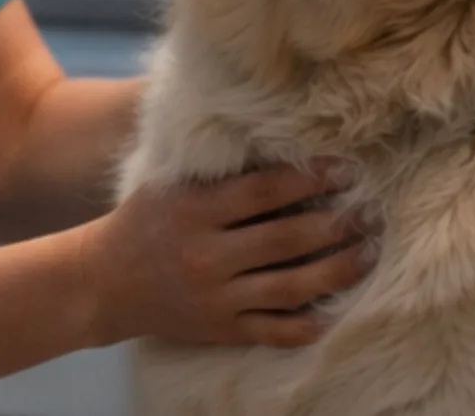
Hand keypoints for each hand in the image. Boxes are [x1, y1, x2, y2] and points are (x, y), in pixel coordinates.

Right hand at [83, 163, 370, 348]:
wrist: (102, 283)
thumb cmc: (143, 222)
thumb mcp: (171, 186)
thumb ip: (217, 171)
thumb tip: (277, 144)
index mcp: (194, 211)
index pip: (263, 191)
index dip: (310, 178)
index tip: (347, 170)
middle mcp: (207, 255)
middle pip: (287, 239)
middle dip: (337, 224)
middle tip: (372, 211)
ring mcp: (216, 297)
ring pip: (292, 287)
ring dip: (338, 269)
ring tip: (368, 252)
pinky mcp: (222, 329)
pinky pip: (277, 331)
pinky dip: (311, 323)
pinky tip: (339, 308)